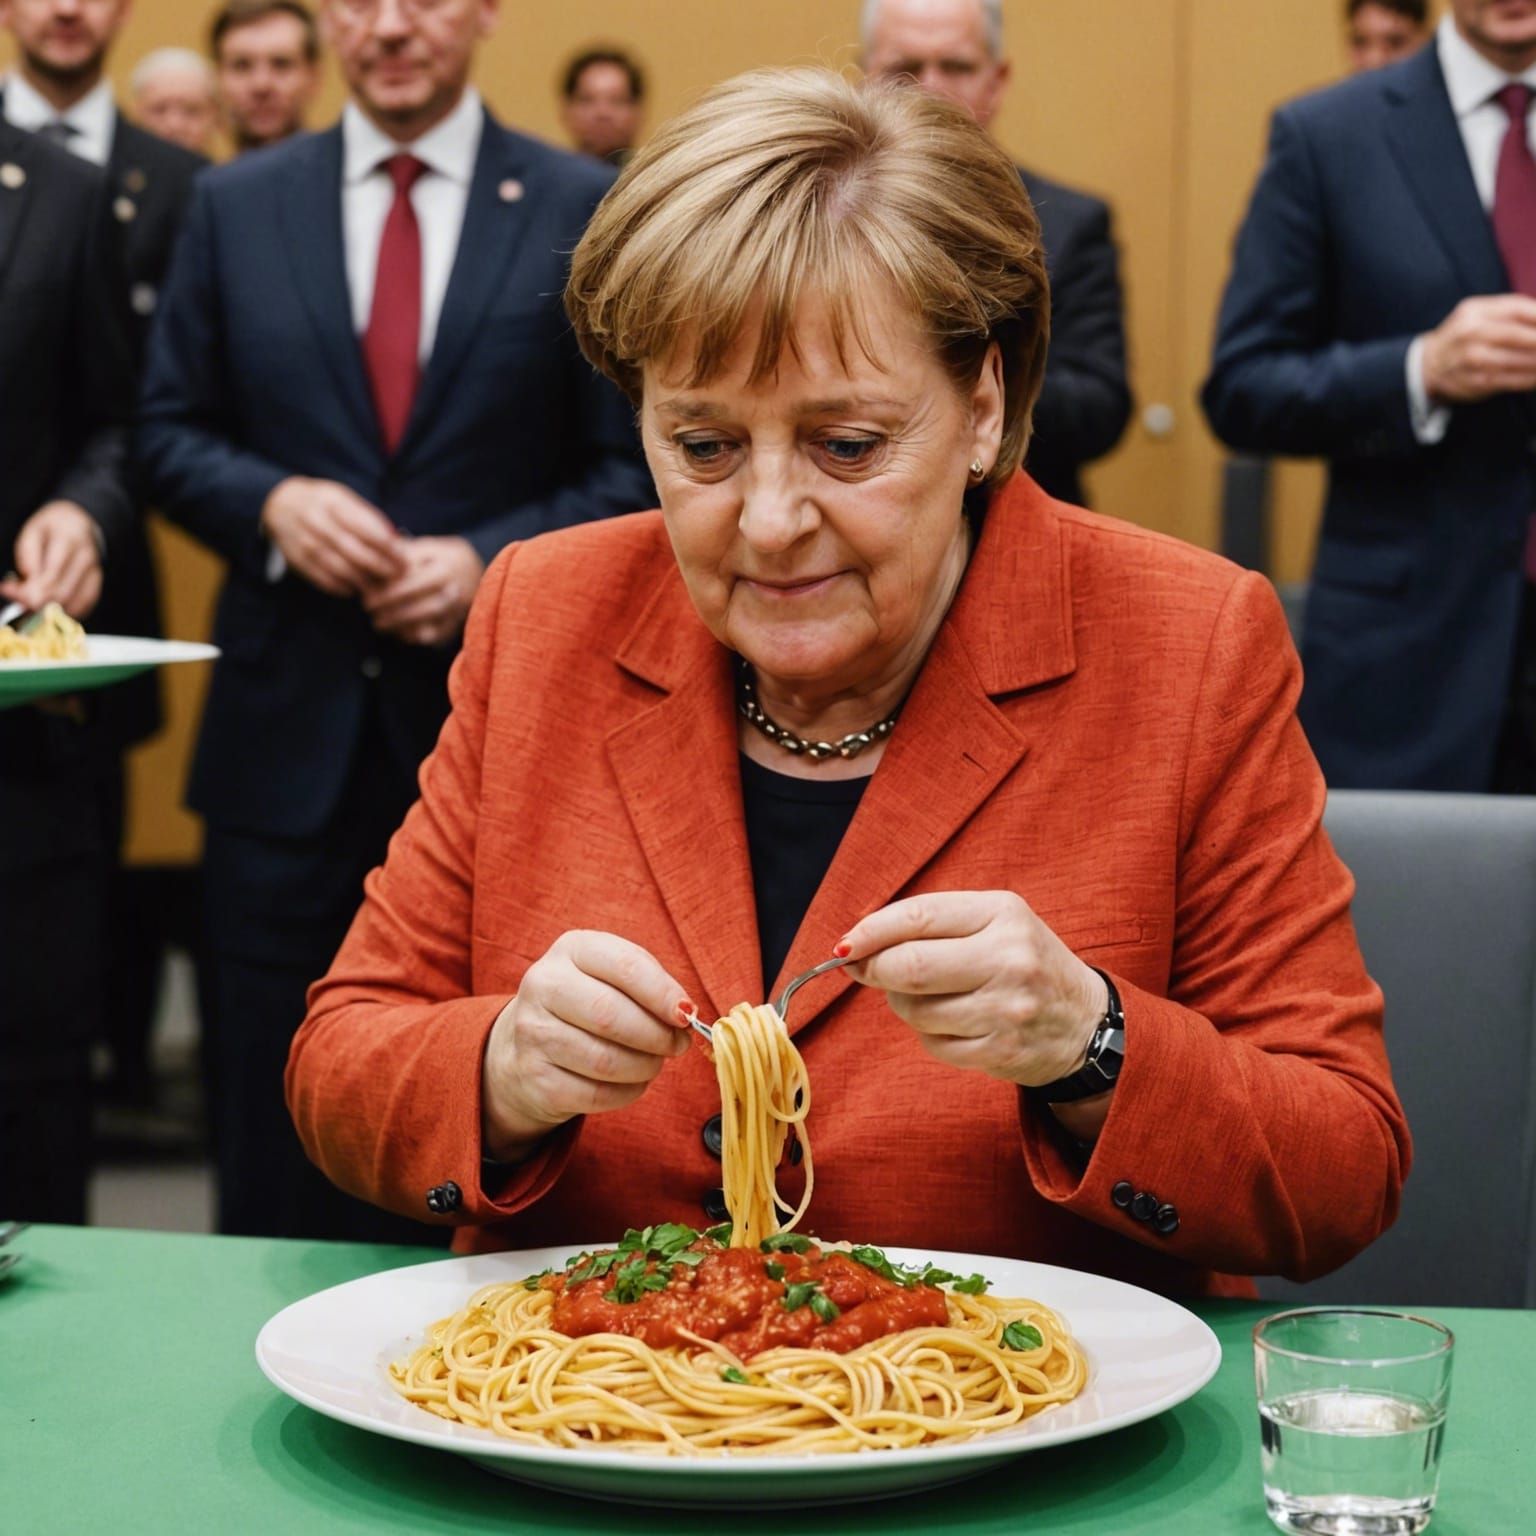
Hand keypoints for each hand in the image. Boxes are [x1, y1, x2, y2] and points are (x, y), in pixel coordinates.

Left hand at [0, 501, 102, 618]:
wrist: (79, 523)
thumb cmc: (52, 529)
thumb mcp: (32, 533)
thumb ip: (27, 557)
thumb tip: (25, 585)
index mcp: (70, 539)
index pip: (52, 573)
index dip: (31, 589)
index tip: (10, 591)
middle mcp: (86, 557)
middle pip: (62, 591)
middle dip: (36, 601)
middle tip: (18, 600)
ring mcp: (95, 572)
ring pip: (73, 602)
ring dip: (49, 608)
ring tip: (30, 603)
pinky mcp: (97, 584)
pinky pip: (83, 606)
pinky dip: (64, 610)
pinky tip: (50, 606)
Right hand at [259, 476, 406, 596]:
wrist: (278, 504)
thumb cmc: (322, 502)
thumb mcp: (344, 497)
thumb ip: (368, 518)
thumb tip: (396, 542)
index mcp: (334, 503)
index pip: (368, 530)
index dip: (389, 549)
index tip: (404, 560)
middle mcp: (318, 522)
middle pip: (356, 552)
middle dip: (381, 568)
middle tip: (397, 577)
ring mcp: (306, 543)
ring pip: (341, 569)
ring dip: (365, 582)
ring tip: (381, 588)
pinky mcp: (297, 560)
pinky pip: (324, 579)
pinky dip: (343, 588)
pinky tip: (357, 589)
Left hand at [363, 536, 484, 646]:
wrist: (477, 573)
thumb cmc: (444, 557)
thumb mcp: (428, 547)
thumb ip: (404, 554)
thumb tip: (376, 560)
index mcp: (447, 567)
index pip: (412, 584)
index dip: (387, 593)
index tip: (367, 596)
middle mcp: (456, 591)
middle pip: (420, 606)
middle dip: (391, 611)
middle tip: (369, 611)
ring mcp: (459, 611)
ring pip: (428, 624)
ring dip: (399, 626)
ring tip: (379, 623)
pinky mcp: (457, 626)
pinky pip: (435, 637)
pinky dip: (415, 637)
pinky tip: (398, 633)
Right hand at [481, 931, 693, 1161]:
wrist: (524, 1045)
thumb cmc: (586, 1004)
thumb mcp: (611, 976)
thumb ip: (650, 986)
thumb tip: (685, 1015)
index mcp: (572, 950)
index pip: (626, 965)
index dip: (663, 993)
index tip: (687, 1014)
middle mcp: (544, 985)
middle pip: (611, 1015)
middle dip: (656, 1035)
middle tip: (677, 1044)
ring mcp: (532, 1033)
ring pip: (604, 1060)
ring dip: (645, 1066)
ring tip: (655, 1063)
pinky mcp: (534, 1077)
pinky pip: (594, 1093)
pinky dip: (627, 1092)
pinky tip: (633, 1081)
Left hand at [838, 891, 1107, 1088]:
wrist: (1085, 1021)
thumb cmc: (1024, 962)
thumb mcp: (992, 922)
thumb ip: (929, 924)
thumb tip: (854, 946)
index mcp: (1003, 913)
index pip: (918, 917)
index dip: (870, 931)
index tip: (845, 945)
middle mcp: (1009, 958)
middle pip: (909, 967)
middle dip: (875, 971)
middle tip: (867, 971)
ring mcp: (1006, 1009)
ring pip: (914, 1010)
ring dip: (904, 1004)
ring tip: (932, 996)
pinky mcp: (1001, 1051)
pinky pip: (933, 1044)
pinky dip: (930, 1034)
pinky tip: (956, 1023)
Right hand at [1420, 295, 1535, 403]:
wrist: (1428, 364)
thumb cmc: (1463, 335)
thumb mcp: (1480, 312)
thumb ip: (1513, 311)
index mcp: (1476, 312)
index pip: (1519, 309)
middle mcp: (1472, 334)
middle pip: (1522, 336)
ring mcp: (1473, 360)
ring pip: (1522, 360)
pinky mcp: (1477, 383)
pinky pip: (1514, 380)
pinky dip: (1533, 378)